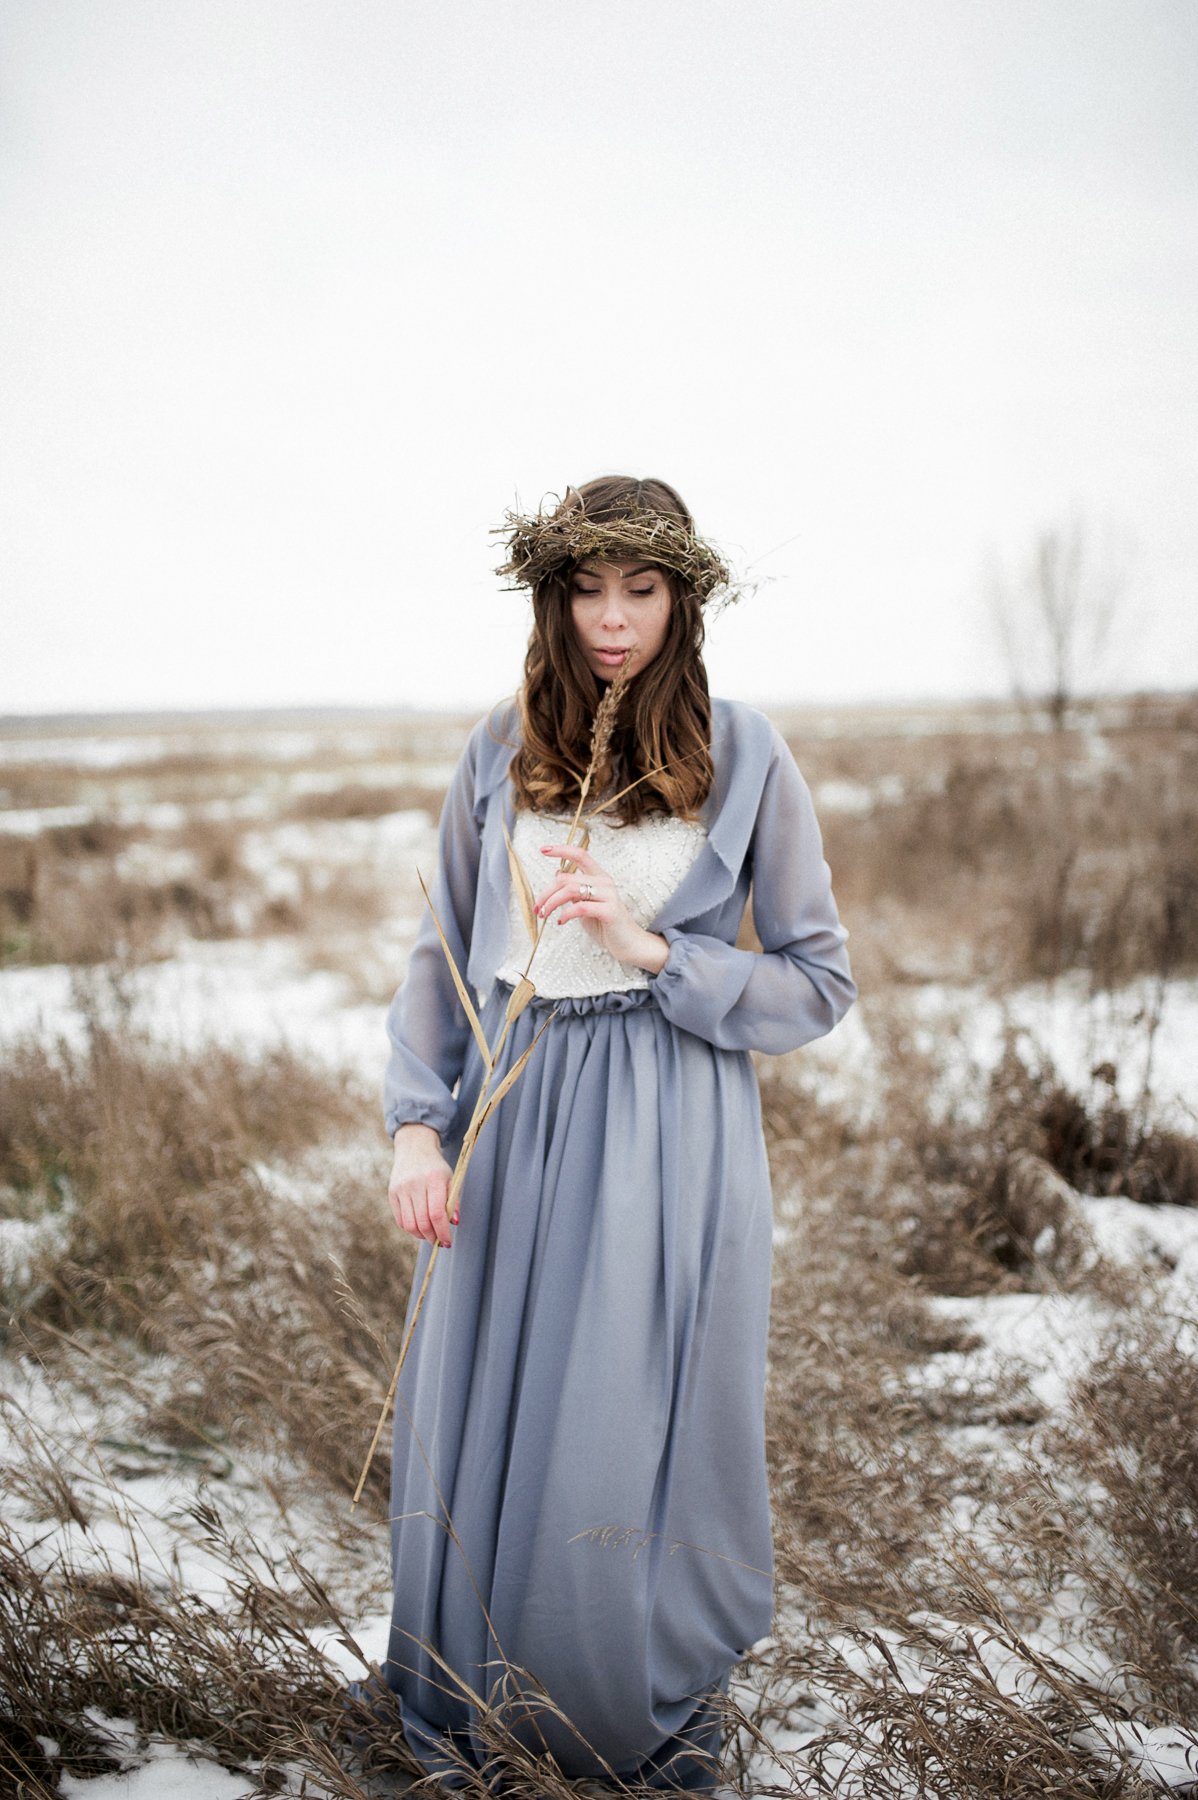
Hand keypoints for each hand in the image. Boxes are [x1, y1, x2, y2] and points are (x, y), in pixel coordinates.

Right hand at [388, 1123, 455, 1246]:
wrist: (414, 1148)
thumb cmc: (436, 1168)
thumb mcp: (450, 1179)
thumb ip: (453, 1201)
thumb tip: (454, 1223)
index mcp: (434, 1179)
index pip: (437, 1213)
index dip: (443, 1232)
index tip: (447, 1242)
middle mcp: (416, 1184)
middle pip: (423, 1222)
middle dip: (432, 1237)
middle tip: (439, 1241)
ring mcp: (401, 1189)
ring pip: (410, 1224)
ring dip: (421, 1235)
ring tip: (429, 1235)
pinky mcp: (392, 1193)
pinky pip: (400, 1220)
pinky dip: (410, 1229)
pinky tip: (418, 1227)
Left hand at [536, 843, 668, 973]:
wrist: (628, 944)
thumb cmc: (605, 925)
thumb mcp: (586, 904)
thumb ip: (574, 890)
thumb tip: (558, 873)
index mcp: (599, 877)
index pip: (580, 855)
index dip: (561, 850)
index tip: (543, 849)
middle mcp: (605, 882)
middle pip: (566, 878)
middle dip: (546, 893)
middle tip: (537, 908)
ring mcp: (609, 895)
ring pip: (570, 890)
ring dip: (552, 903)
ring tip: (544, 914)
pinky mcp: (609, 911)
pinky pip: (580, 907)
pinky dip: (566, 914)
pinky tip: (561, 921)